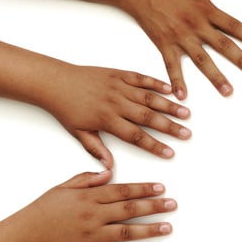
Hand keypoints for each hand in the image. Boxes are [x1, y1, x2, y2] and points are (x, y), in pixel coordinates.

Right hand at [20, 170, 174, 241]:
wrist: (27, 234)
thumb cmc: (46, 209)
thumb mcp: (64, 187)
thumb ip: (88, 180)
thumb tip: (109, 172)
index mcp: (89, 198)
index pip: (122, 191)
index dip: (143, 189)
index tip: (162, 188)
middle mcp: (93, 216)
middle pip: (128, 209)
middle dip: (153, 206)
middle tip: (173, 205)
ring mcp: (91, 236)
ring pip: (124, 233)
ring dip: (148, 230)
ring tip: (167, 227)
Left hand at [47, 65, 190, 168]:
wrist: (54, 82)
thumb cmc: (65, 108)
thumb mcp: (79, 133)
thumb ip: (97, 149)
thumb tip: (109, 168)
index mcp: (107, 120)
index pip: (136, 136)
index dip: (154, 145)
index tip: (169, 152)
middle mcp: (116, 103)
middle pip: (148, 118)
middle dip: (170, 127)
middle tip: (186, 134)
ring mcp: (119, 87)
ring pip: (149, 98)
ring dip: (169, 106)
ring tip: (186, 113)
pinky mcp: (118, 74)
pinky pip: (141, 78)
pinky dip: (156, 83)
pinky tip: (170, 90)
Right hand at [120, 0, 241, 99]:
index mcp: (205, 8)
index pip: (233, 25)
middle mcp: (195, 25)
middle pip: (222, 45)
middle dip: (240, 60)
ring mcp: (179, 36)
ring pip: (201, 59)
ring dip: (215, 76)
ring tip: (228, 91)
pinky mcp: (164, 43)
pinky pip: (171, 65)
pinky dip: (177, 80)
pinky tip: (183, 96)